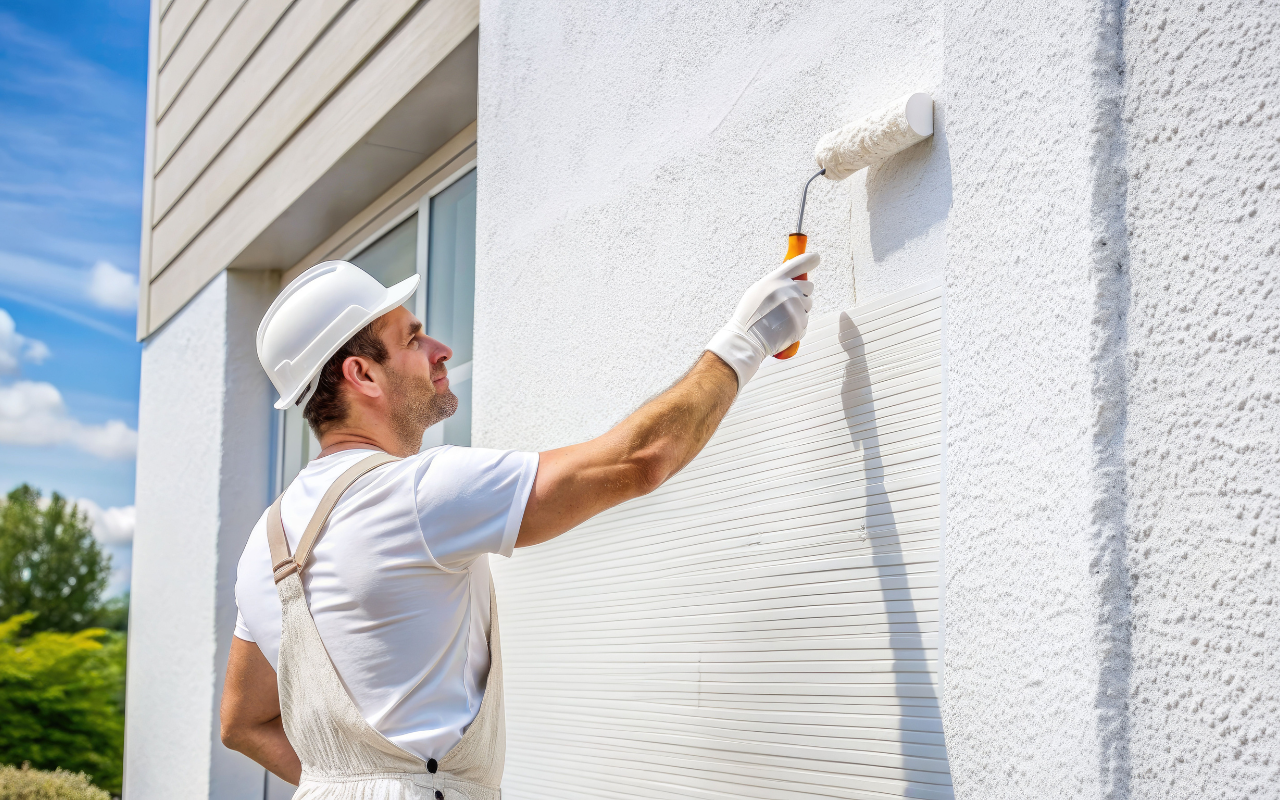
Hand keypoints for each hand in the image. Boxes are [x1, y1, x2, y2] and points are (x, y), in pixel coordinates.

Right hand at [705, 252, 818, 387]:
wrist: (747, 340)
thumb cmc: (749, 316)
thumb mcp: (757, 291)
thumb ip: (775, 282)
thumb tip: (791, 277)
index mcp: (776, 280)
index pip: (799, 263)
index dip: (810, 259)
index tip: (816, 258)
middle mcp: (788, 290)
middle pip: (809, 286)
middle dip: (802, 293)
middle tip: (787, 304)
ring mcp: (796, 307)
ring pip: (808, 305)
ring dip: (799, 310)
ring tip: (781, 318)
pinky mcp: (800, 323)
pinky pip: (805, 321)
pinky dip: (797, 325)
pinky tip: (782, 328)